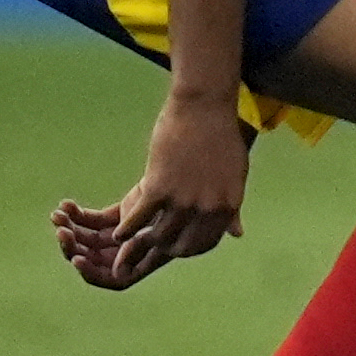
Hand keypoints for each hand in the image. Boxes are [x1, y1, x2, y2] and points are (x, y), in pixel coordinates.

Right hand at [58, 95, 249, 289]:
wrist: (204, 107)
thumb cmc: (222, 137)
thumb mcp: (236, 175)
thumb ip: (231, 209)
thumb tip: (237, 234)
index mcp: (228, 205)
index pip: (207, 243)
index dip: (190, 248)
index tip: (179, 246)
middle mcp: (207, 208)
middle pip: (181, 246)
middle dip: (166, 248)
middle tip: (154, 243)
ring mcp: (182, 200)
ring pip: (157, 236)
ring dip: (144, 240)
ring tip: (136, 238)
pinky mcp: (158, 188)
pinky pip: (137, 219)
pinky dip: (125, 229)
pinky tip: (117, 232)